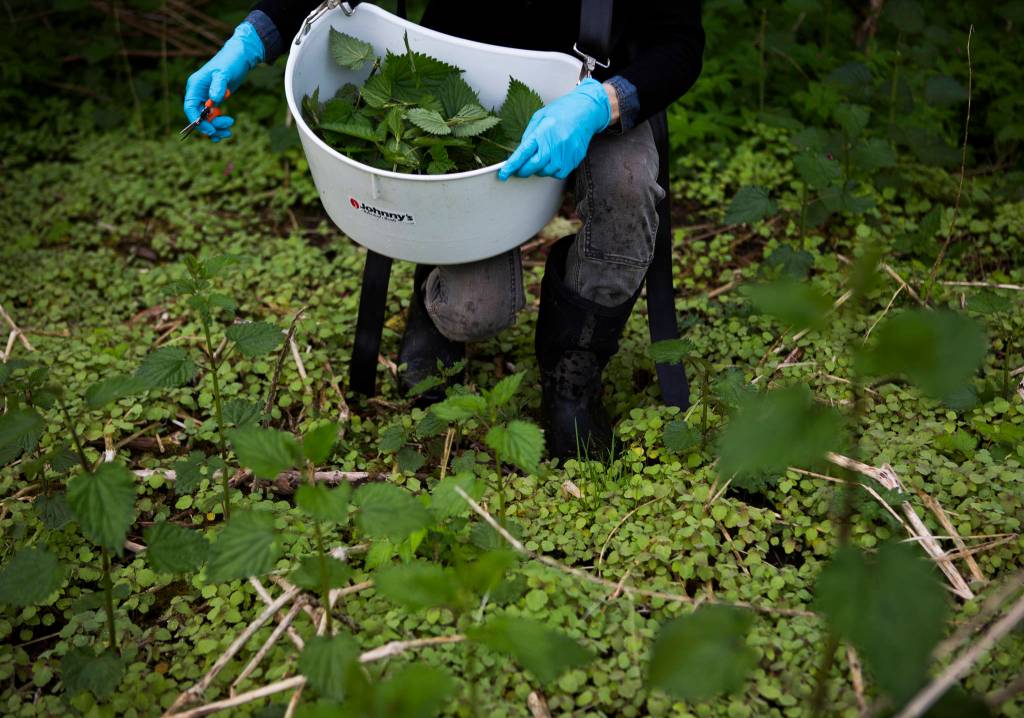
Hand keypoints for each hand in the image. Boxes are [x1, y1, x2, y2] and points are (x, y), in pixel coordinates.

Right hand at [183, 22, 264, 141]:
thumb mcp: (224, 73)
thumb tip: (214, 100)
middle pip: (199, 117)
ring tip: (229, 132)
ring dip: (216, 128)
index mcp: (195, 86)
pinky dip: (218, 126)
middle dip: (211, 126)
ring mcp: (206, 98)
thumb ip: (218, 86)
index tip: (210, 130)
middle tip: (227, 128)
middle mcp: (198, 93)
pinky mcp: (215, 101)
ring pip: (206, 120)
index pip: (190, 108)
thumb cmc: (230, 62)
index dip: (198, 121)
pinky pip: (213, 117)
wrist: (240, 58)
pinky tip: (225, 132)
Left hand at [498, 78, 611, 180]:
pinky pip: (558, 173)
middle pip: (533, 167)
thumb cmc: (562, 111)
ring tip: (542, 156)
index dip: (512, 166)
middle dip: (523, 170)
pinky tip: (553, 160)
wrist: (586, 111)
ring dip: (539, 169)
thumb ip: (529, 135)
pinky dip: (552, 171)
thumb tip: (520, 152)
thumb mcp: (539, 116)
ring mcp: (565, 154)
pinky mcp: (573, 160)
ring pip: (545, 172)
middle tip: (519, 169)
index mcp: (543, 132)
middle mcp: (554, 145)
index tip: (503, 174)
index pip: (523, 153)